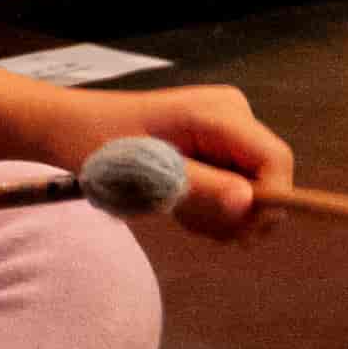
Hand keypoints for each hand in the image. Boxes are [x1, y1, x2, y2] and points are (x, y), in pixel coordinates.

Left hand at [34, 84, 289, 240]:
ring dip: (220, 212)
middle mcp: (233, 113)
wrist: (71, 128)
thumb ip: (203, 189)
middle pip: (268, 177)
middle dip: (238, 212)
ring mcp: (227, 126)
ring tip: (177, 209)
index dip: (269, 203)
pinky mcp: (218, 142)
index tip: (236, 235)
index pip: (276, 161)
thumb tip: (250, 206)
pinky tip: (180, 200)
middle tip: (191, 222)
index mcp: (221, 113)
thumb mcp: (150, 175)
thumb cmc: (103, 146)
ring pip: (252, 187)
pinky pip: (235, 183)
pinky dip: (211, 203)